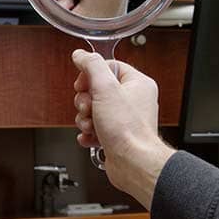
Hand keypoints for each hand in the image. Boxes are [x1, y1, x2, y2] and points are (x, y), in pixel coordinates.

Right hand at [72, 50, 173, 209]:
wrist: (132, 163)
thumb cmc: (127, 130)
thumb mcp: (105, 88)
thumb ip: (91, 66)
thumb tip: (81, 55)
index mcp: (137, 84)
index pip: (109, 67)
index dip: (91, 75)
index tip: (83, 84)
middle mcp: (133, 100)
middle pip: (97, 89)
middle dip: (86, 101)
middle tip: (89, 108)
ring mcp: (125, 119)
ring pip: (93, 110)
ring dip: (85, 118)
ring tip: (91, 125)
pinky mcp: (116, 135)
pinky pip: (95, 128)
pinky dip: (89, 133)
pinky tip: (90, 136)